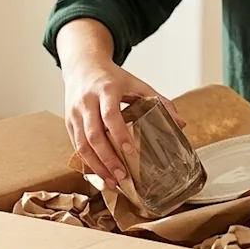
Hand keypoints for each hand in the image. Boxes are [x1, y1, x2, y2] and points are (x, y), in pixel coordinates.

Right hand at [63, 59, 182, 187]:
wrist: (82, 66)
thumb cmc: (111, 78)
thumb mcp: (136, 83)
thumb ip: (158, 101)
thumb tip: (180, 123)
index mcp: (106, 90)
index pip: (110, 114)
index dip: (119, 133)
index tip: (130, 151)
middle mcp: (86, 102)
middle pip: (93, 134)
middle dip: (107, 158)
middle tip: (122, 176)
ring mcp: (74, 113)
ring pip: (81, 145)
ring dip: (96, 166)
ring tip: (112, 181)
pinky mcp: (69, 123)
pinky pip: (76, 146)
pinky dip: (88, 163)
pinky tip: (101, 174)